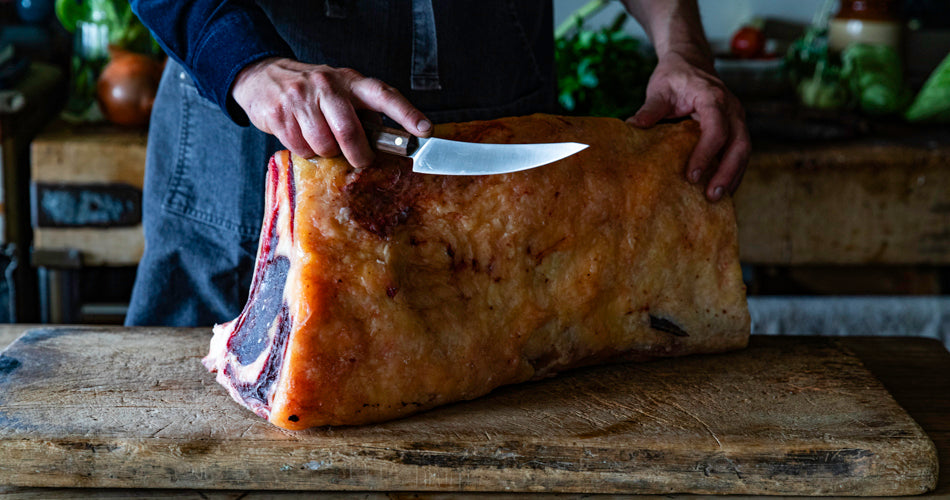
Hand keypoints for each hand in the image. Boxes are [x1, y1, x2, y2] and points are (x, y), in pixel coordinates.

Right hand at [232, 57, 431, 167]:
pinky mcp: (281, 114)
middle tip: (360, 160)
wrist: (263, 77)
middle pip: (349, 132)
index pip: (383, 95)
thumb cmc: (312, 91)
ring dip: (326, 153)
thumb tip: (391, 141)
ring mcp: (302, 99)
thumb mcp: (341, 91)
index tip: (424, 130)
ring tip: (321, 139)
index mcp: (350, 81)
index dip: (406, 113)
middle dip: (358, 155)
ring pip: (324, 145)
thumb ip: (363, 111)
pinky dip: (305, 152)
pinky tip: (301, 136)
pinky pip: (301, 149)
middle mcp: (327, 86)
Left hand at [627, 52, 749, 201]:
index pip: (716, 129)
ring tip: (718, 200)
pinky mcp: (736, 128)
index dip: (706, 154)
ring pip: (744, 150)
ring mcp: (737, 118)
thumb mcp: (659, 89)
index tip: (691, 176)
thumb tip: (631, 127)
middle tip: (712, 196)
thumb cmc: (674, 76)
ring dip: (733, 176)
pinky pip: (739, 151)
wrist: (691, 62)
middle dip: (728, 172)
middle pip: (739, 144)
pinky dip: (733, 171)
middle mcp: (732, 108)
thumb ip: (649, 109)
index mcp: (713, 98)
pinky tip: (721, 188)